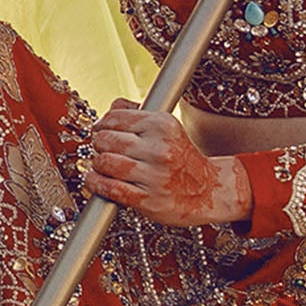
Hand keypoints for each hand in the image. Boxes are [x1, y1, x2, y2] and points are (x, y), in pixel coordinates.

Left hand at [86, 102, 252, 226]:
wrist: (209, 192)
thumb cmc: (184, 160)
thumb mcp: (168, 129)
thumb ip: (138, 114)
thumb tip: (112, 107)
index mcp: (162, 125)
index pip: (115, 118)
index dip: (102, 125)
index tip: (101, 132)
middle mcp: (158, 148)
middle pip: (105, 139)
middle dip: (99, 145)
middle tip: (103, 150)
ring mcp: (153, 175)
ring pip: (104, 162)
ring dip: (97, 165)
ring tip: (103, 167)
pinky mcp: (147, 199)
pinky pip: (109, 188)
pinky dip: (96, 183)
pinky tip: (96, 180)